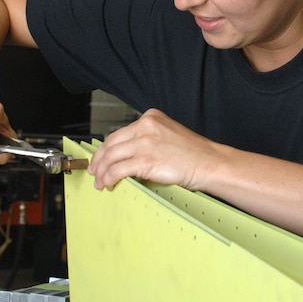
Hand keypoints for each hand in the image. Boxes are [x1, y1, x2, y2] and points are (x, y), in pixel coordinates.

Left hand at [88, 108, 222, 190]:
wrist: (209, 162)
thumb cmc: (193, 153)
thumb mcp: (167, 135)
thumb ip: (147, 138)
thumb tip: (126, 154)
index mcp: (151, 117)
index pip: (119, 133)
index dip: (106, 148)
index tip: (100, 158)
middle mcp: (145, 126)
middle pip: (111, 144)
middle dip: (99, 160)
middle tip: (94, 171)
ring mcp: (145, 143)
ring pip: (111, 157)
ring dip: (102, 172)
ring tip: (100, 182)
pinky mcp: (145, 160)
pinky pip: (117, 170)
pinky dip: (109, 178)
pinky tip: (108, 184)